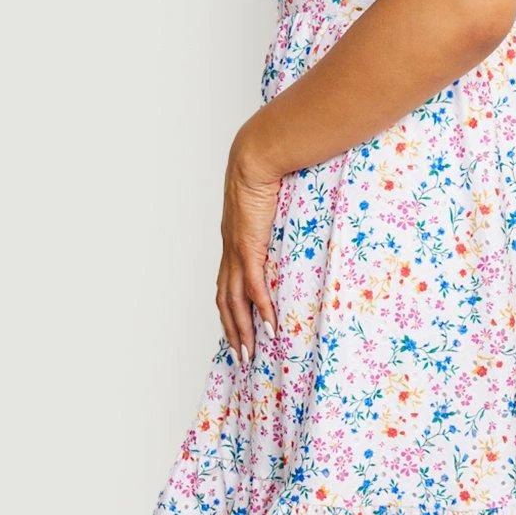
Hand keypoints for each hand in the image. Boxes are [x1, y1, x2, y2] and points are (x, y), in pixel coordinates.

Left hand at [216, 133, 281, 365]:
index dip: (229, 312)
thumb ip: (276, 218)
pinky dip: (260, 308)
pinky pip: (253, 286)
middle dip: (232, 331)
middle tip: (242, 357)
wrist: (256, 157)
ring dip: (242, 329)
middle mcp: (230, 251)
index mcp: (234, 243)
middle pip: (224, 301)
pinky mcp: (249, 247)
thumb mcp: (270, 202)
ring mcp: (237, 251)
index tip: (237, 331)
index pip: (225, 286)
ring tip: (250, 353)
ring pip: (234, 301)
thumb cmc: (266, 173)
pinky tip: (269, 326)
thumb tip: (291, 223)